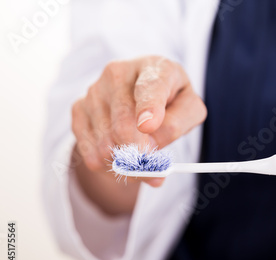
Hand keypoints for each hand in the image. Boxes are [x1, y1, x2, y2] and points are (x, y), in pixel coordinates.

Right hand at [71, 56, 206, 214]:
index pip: (151, 87)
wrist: (142, 93)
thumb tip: (151, 148)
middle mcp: (119, 73)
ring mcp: (95, 90)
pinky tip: (119, 157)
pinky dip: (106, 164)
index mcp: (155, 68)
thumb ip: (177, 124)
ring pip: (105, 141)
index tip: (148, 127)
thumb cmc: (171, 100)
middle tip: (151, 167)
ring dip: (124, 162)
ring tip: (138, 159)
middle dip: (138, 152)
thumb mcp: (189, 109)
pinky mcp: (79, 108)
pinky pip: (89, 150)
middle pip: (123, 123)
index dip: (148, 108)